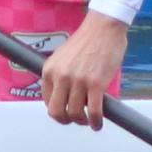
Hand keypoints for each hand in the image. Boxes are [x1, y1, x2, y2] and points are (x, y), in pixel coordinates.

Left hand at [39, 13, 128, 127]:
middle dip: (65, 120)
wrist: (104, 27)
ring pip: (75, 114)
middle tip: (75, 119)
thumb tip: (63, 95)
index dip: (57, 110)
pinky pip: (93, 112)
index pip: (47, 101)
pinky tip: (98, 124)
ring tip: (89, 120)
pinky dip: (95, 122)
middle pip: (56, 112)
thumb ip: (59, 75)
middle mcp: (61, 77)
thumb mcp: (63, 57)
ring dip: (82, 121)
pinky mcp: (96, 84)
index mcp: (49, 70)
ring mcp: (78, 82)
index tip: (66, 111)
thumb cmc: (87, 40)